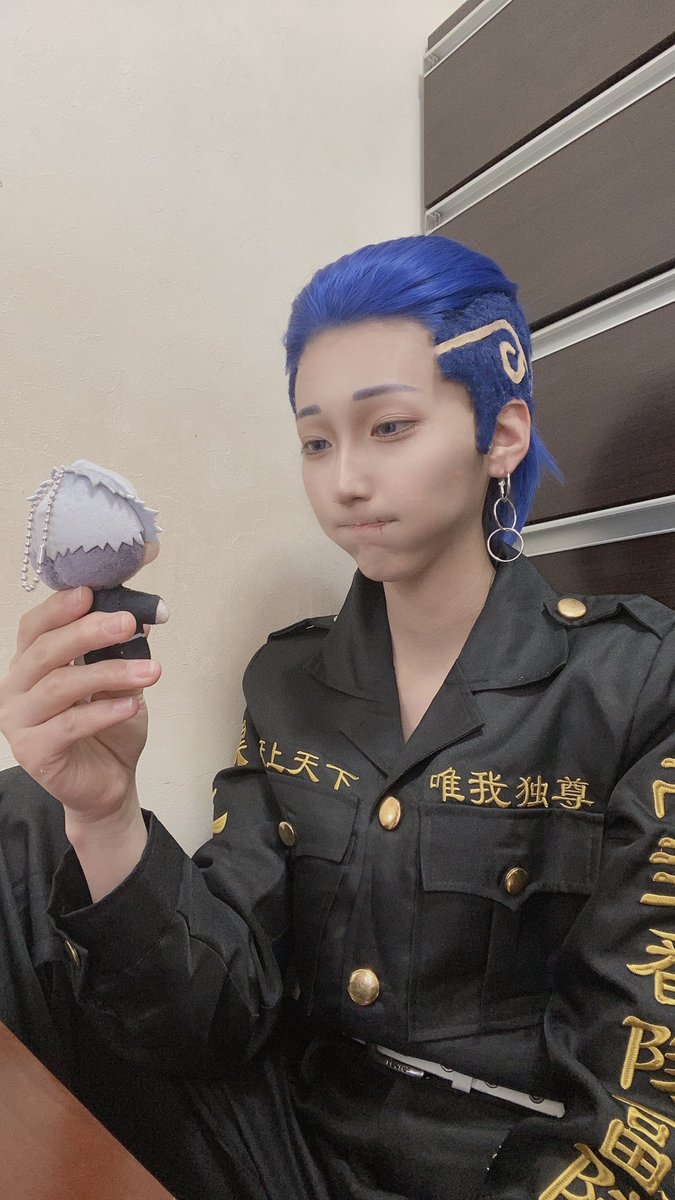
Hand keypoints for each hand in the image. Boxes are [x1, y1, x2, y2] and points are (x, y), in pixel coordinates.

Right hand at [0, 587, 162, 823]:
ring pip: (60, 685)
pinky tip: (130, 706)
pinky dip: (102, 712)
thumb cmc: (108, 726)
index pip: (35, 627)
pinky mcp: (33, 752)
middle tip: (128, 623)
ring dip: (108, 672)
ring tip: (151, 671)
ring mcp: (19, 721)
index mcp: (31, 664)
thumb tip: (144, 614)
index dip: (59, 607)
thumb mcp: (122, 682)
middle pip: (45, 650)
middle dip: (88, 632)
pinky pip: (68, 725)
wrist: (109, 782)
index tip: (91, 593)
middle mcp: (16, 688)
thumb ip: (123, 651)